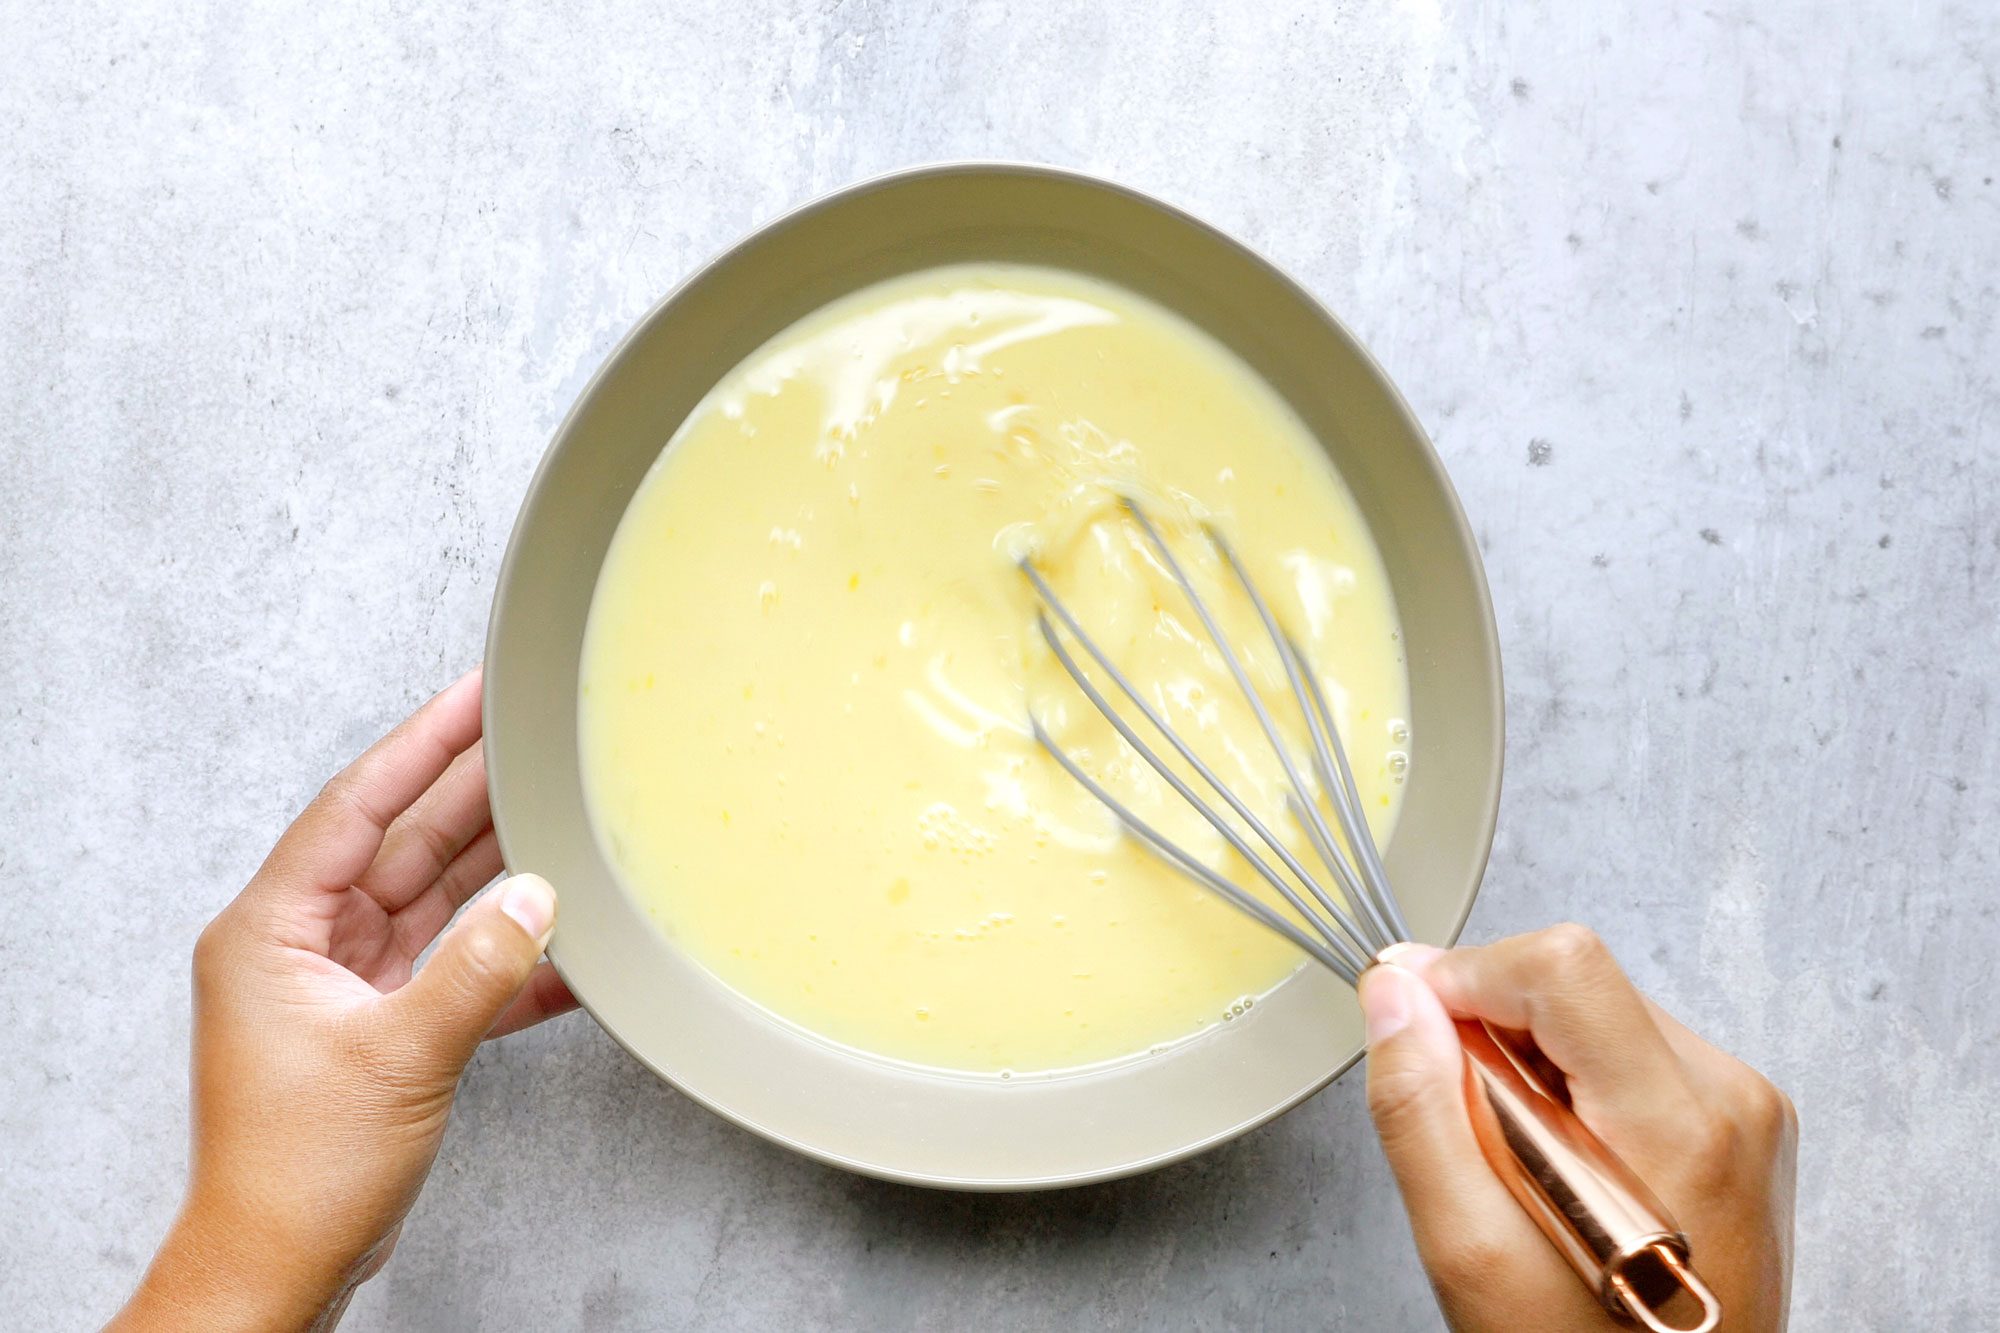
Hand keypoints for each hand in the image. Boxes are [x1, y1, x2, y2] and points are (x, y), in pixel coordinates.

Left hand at [111, 667, 577, 1330]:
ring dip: (499, 867)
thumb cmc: (296, 1172)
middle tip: (536, 737)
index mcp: (272, 930)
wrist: (279, 1265)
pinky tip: (563, 943)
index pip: (356, 808)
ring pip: (434, 899)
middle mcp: (304, 945)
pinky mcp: (381, 1026)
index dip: (421, 746)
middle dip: (472, 792)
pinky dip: (507, 956)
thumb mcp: (399, 1056)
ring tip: (563, 814)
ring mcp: (343, 985)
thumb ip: (478, 969)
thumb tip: (540, 898)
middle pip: (401, 842)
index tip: (473, 696)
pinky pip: (453, 965)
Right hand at [1357, 926, 1795, 1331]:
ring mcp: (1743, 1110)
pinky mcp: (1737, 1121)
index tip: (1419, 1029)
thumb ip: (1420, 1109)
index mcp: (1674, 1123)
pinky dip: (1569, 1086)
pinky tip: (1558, 1165)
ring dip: (1529, 1063)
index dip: (1468, 978)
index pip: (1561, 965)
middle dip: (1494, 1031)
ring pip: (1595, 1011)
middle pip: (1577, 982)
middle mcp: (1727, 1098)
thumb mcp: (1470, 1250)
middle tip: (1473, 1130)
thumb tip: (1394, 992)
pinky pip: (1627, 1051)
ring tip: (1520, 1163)